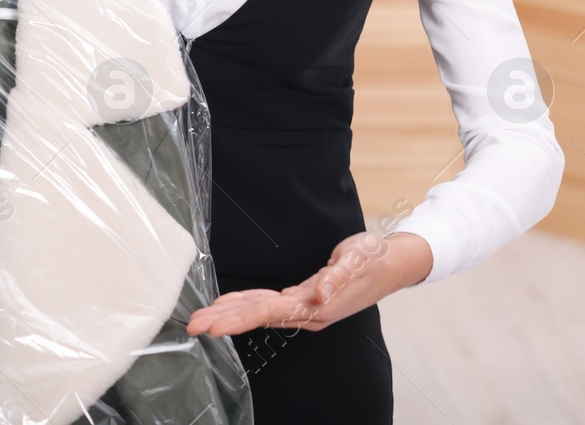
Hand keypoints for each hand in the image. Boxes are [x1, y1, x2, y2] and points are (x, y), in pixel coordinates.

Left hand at [185, 231, 431, 336]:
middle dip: (223, 320)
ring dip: (229, 314)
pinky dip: (246, 305)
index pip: (267, 312)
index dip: (238, 318)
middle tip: (192, 326)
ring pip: (259, 312)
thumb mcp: (357, 260)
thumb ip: (337, 277)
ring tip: (201, 319)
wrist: (392, 264)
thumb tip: (320, 291)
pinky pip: (268, 305)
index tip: (212, 326)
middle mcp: (307, 311)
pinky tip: (228, 306)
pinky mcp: (304, 299)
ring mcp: (305, 308)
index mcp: (316, 304)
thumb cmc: (373, 260)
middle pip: (257, 316)